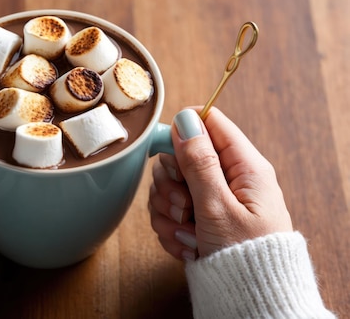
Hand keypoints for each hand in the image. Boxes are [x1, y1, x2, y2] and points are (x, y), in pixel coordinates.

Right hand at [148, 107, 292, 259]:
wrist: (249, 297)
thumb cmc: (245, 255)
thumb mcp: (217, 206)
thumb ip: (199, 161)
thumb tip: (185, 119)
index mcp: (244, 166)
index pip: (209, 123)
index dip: (182, 133)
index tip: (166, 154)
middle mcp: (228, 179)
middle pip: (180, 157)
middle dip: (171, 184)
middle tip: (183, 207)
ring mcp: (212, 199)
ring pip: (170, 187)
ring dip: (168, 212)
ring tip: (187, 232)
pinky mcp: (200, 219)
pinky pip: (170, 211)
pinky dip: (172, 229)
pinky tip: (187, 244)